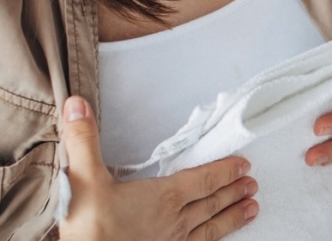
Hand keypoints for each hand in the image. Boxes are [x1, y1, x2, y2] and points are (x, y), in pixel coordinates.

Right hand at [58, 96, 259, 240]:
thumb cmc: (88, 227)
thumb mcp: (83, 178)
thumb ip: (84, 140)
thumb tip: (77, 105)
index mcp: (162, 197)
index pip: (203, 178)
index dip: (224, 170)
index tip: (243, 164)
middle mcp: (173, 221)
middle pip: (211, 202)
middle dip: (233, 191)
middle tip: (253, 184)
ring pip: (210, 228)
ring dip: (232, 217)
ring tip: (252, 208)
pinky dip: (213, 240)